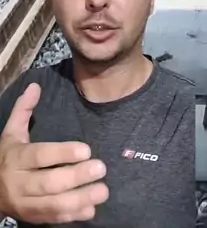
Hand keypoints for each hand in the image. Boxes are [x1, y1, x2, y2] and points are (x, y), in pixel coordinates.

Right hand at [0, 83, 108, 223]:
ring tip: (103, 190)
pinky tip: (91, 210)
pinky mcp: (32, 218)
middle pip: (49, 182)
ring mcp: (25, 204)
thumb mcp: (11, 132)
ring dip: (79, 199)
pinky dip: (72, 216)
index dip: (63, 153)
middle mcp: (19, 183)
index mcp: (16, 158)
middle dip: (76, 177)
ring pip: (53, 204)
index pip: (40, 156)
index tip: (86, 149)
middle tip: (101, 168)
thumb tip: (36, 85)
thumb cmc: (7, 156)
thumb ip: (23, 110)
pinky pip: (53, 218)